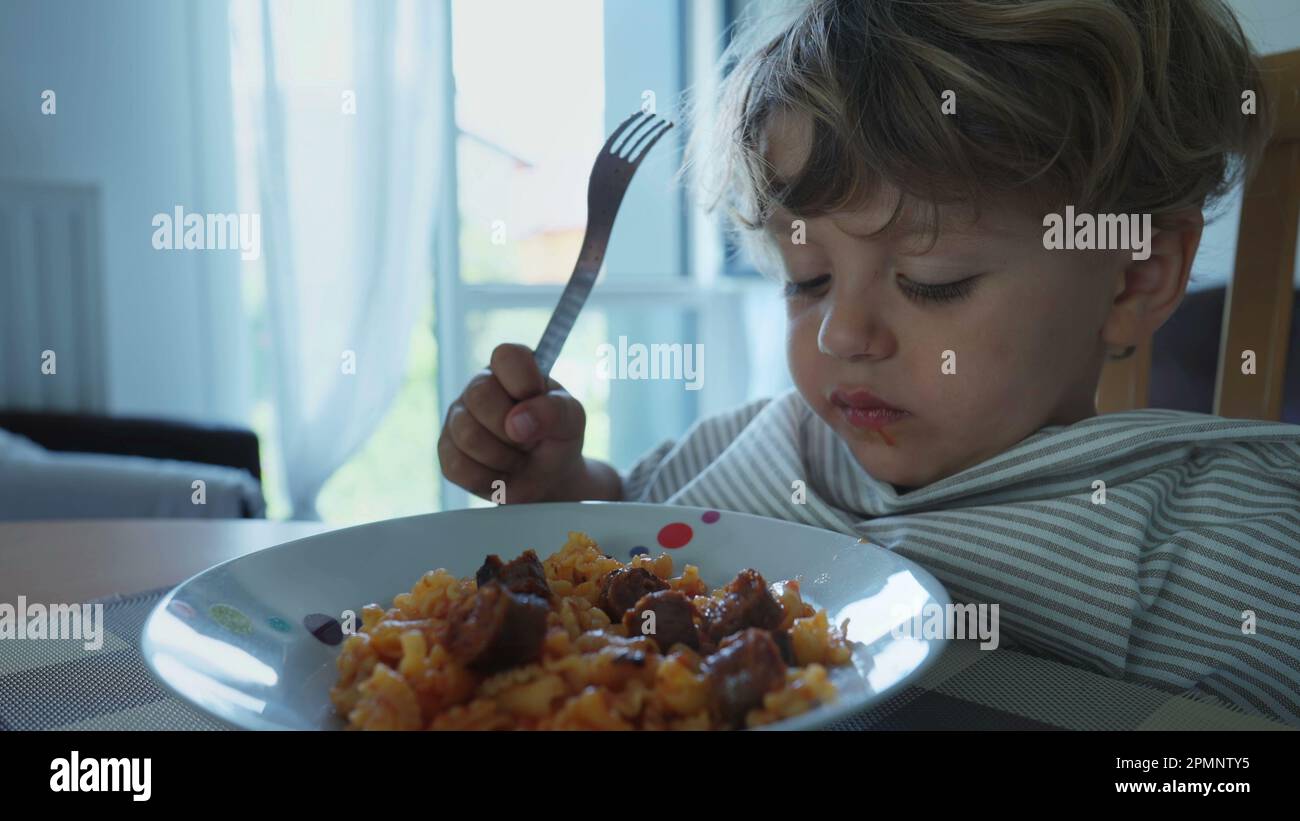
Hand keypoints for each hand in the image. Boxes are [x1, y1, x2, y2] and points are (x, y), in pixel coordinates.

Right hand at [438, 342, 589, 503]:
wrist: (548, 480)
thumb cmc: (558, 439)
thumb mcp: (571, 421)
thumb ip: (554, 411)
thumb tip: (517, 422)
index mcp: (513, 368)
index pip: (506, 355)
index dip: (523, 382)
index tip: (536, 400)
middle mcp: (480, 386)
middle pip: (480, 396)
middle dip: (513, 429)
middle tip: (530, 440)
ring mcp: (458, 417)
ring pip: (467, 434)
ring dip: (504, 457)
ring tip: (518, 459)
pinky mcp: (447, 450)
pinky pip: (459, 466)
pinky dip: (489, 478)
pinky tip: (501, 473)